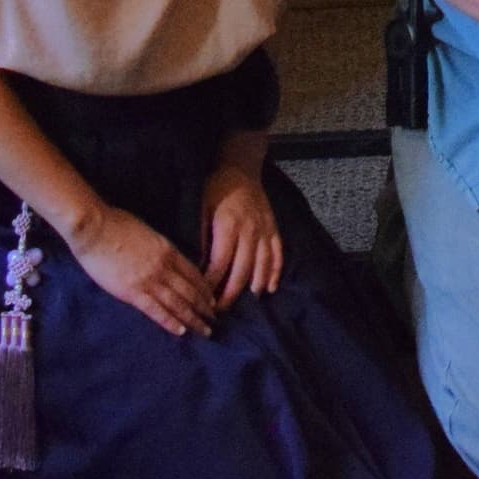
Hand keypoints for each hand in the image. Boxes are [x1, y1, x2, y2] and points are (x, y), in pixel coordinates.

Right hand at [73, 204, 219, 337]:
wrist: (94, 228)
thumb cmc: (116, 224)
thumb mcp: (147, 232)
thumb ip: (158, 248)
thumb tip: (164, 257)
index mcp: (168, 250)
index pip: (193, 273)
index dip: (205, 288)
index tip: (212, 299)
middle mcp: (164, 267)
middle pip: (190, 291)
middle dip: (205, 306)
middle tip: (215, 319)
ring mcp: (149, 280)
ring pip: (178, 303)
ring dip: (193, 318)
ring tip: (205, 330)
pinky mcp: (132, 292)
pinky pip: (156, 311)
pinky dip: (170, 322)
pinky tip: (181, 332)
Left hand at [198, 165, 284, 306]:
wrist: (242, 167)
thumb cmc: (217, 189)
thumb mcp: (202, 210)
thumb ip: (203, 239)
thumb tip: (201, 268)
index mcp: (228, 227)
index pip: (219, 264)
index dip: (211, 284)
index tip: (203, 299)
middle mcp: (249, 232)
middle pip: (242, 270)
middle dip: (230, 294)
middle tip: (220, 311)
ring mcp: (265, 231)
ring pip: (262, 265)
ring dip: (254, 286)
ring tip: (245, 303)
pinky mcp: (274, 229)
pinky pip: (278, 254)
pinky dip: (275, 272)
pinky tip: (269, 287)